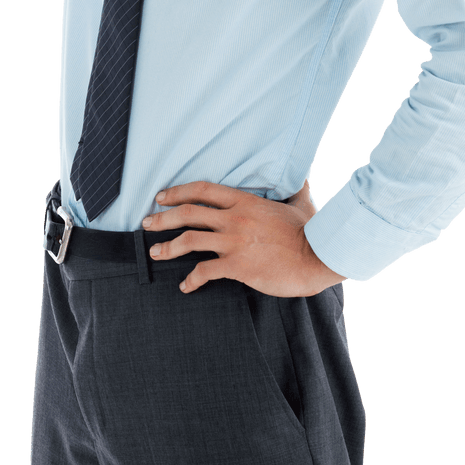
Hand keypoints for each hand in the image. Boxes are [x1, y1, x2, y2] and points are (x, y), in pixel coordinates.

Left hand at [142, 180, 346, 296]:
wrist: (317, 257)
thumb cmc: (310, 232)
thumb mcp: (299, 204)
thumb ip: (293, 190)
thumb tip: (300, 179)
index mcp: (244, 201)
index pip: (203, 190)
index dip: (178, 192)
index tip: (162, 197)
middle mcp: (234, 218)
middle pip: (188, 213)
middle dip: (163, 218)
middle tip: (147, 223)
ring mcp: (234, 242)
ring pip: (189, 240)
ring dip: (167, 247)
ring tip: (155, 252)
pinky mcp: (238, 266)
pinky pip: (205, 271)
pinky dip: (192, 279)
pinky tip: (186, 285)